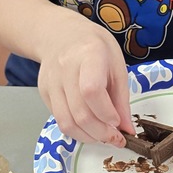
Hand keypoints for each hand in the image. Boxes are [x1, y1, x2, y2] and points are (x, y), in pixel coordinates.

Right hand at [37, 11, 134, 145]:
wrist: (61, 34)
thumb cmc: (94, 47)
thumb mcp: (117, 64)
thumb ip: (121, 98)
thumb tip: (127, 129)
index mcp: (89, 55)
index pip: (91, 91)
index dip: (106, 113)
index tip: (118, 122)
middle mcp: (65, 69)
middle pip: (79, 113)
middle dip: (101, 133)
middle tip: (116, 138)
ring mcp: (51, 82)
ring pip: (67, 123)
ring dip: (88, 137)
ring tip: (103, 136)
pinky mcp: (44, 93)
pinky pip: (60, 120)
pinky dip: (77, 131)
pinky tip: (90, 128)